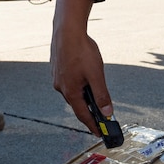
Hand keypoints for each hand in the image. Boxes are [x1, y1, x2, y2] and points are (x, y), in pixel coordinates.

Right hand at [51, 0, 112, 135]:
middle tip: (101, 116)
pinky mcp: (57, 69)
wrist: (67, 29)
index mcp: (71, 91)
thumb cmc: (82, 50)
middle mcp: (61, 87)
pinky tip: (84, 78)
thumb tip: (107, 112)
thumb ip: (102, 95)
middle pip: (77, 104)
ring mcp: (57, 78)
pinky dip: (78, 85)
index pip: (83, 115)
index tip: (100, 133)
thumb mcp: (96, 74)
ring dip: (83, 96)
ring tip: (94, 94)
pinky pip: (68, 82)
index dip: (93, 125)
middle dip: (89, 110)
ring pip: (73, 92)